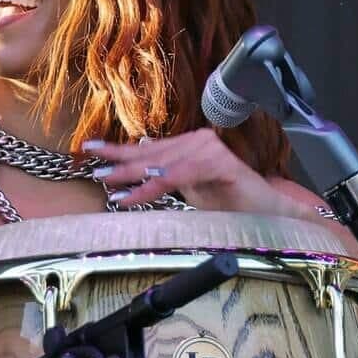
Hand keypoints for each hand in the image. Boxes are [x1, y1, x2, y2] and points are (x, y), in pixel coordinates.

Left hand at [84, 128, 308, 215]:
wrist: (268, 215)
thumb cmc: (229, 203)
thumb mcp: (188, 190)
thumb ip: (164, 176)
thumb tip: (134, 165)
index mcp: (188, 147)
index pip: (147, 147)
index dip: (117, 149)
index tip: (88, 148)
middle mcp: (198, 142)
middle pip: (151, 152)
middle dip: (119, 161)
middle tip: (94, 168)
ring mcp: (211, 150)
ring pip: (164, 163)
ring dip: (135, 176)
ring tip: (112, 186)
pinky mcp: (222, 165)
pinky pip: (183, 175)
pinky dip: (159, 183)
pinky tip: (140, 192)